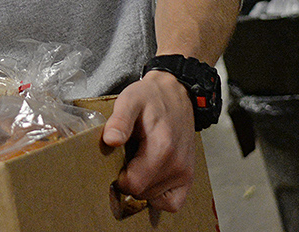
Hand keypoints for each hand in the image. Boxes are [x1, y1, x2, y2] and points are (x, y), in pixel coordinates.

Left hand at [101, 69, 196, 212]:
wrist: (176, 95)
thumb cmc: (151, 98)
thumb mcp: (129, 101)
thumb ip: (119, 121)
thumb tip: (110, 140)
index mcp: (162, 148)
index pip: (134, 184)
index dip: (118, 178)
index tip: (114, 162)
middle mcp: (177, 165)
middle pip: (142, 193)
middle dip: (128, 181)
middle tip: (125, 159)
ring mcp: (185, 173)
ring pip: (155, 198)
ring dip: (142, 186)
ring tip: (137, 163)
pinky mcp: (188, 177)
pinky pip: (173, 203)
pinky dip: (159, 197)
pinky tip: (149, 180)